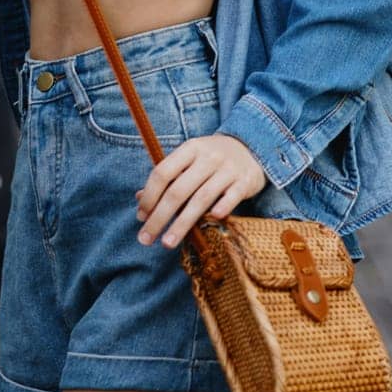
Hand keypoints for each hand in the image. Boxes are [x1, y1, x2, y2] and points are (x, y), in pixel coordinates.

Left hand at [134, 134, 266, 249]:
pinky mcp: (245, 181)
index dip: (149, 196)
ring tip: (167, 243)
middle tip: (146, 239)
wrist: (251, 148)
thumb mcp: (190, 159)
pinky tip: (210, 222)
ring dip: (182, 223)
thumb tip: (139, 199)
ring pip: (201, 198)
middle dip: (160, 217)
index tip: (141, 217)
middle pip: (178, 190)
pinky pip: (231, 198)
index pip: (163, 172)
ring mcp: (228, 169)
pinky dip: (221, 209)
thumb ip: (168, 177)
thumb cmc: (212, 159)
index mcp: (190, 149)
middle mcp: (208, 157)